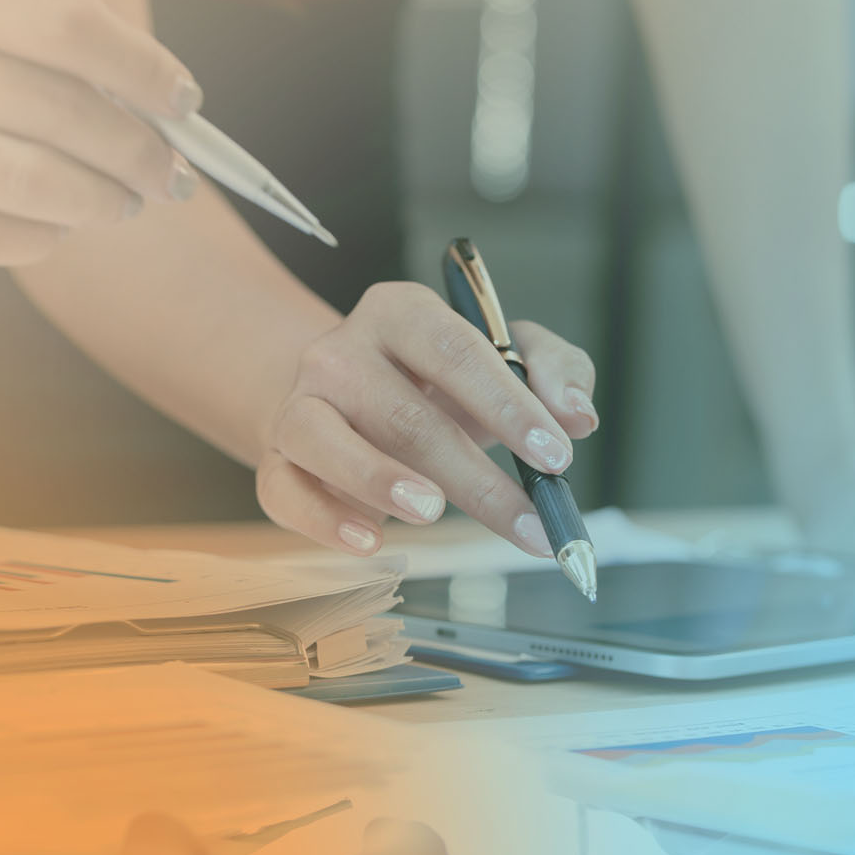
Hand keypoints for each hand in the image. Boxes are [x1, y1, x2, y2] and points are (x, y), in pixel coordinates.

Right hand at [0, 0, 197, 264]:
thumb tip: (116, 57)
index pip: (69, 29)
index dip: (146, 70)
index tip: (184, 99)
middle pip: (65, 117)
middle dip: (140, 152)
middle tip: (170, 170)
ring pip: (31, 186)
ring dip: (102, 202)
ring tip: (128, 204)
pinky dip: (37, 239)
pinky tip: (60, 231)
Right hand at [257, 282, 598, 557]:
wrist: (348, 403)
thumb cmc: (437, 384)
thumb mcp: (505, 358)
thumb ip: (553, 370)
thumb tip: (577, 415)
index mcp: (401, 313)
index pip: (455, 350)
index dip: (507, 404)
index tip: (556, 455)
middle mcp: (340, 352)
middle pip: (406, 414)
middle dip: (476, 477)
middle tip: (530, 520)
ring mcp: (300, 406)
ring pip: (328, 442)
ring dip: (380, 480)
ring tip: (432, 512)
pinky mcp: (278, 461)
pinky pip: (287, 492)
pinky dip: (326, 521)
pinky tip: (370, 541)